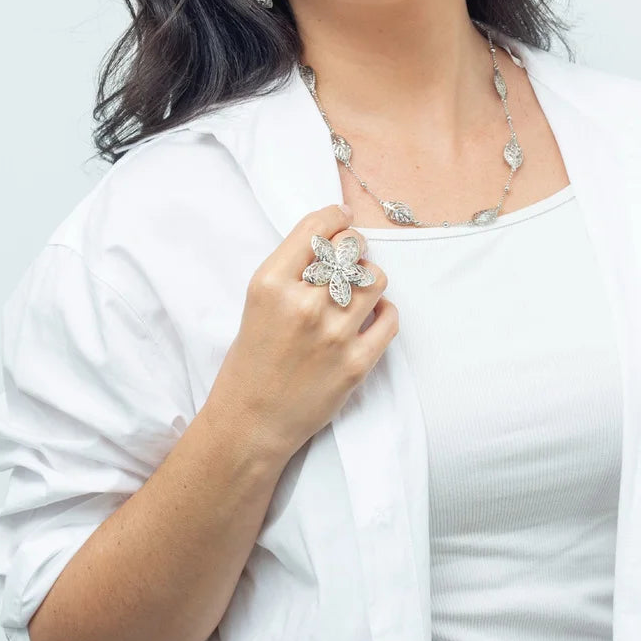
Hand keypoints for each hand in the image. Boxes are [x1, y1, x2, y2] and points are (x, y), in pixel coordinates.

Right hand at [210, 203, 396, 462]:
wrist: (250, 423)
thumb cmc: (251, 359)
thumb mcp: (258, 301)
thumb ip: (292, 269)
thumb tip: (336, 236)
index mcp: (271, 283)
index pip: (317, 227)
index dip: (336, 218)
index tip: (343, 220)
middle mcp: (303, 304)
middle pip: (351, 248)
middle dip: (353, 249)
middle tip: (348, 260)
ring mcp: (333, 334)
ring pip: (376, 279)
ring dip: (369, 279)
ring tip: (357, 292)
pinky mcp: (357, 363)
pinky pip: (390, 317)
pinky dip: (384, 312)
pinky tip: (370, 317)